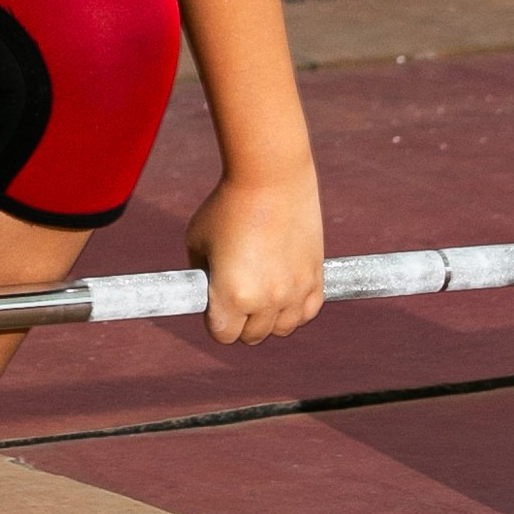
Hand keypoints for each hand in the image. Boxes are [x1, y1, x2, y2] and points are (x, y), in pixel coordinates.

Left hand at [187, 169, 324, 344]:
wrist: (271, 177)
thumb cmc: (227, 205)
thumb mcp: (197, 242)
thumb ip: (202, 276)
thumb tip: (207, 295)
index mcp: (232, 295)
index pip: (222, 334)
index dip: (215, 321)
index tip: (214, 304)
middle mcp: (266, 300)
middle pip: (252, 336)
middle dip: (240, 320)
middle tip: (236, 294)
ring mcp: (294, 291)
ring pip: (281, 328)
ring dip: (268, 317)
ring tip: (260, 291)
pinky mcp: (316, 278)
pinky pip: (306, 312)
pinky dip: (294, 309)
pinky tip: (283, 291)